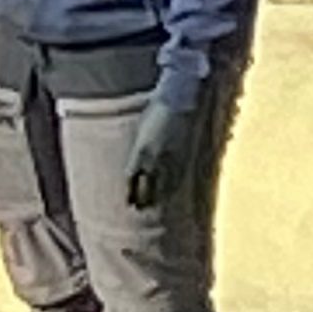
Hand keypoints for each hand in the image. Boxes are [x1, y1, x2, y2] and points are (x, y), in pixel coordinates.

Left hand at [124, 97, 201, 211]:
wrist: (177, 102)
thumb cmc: (154, 112)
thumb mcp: (139, 131)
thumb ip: (137, 149)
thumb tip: (136, 163)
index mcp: (139, 152)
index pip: (132, 179)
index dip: (130, 192)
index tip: (128, 202)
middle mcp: (153, 160)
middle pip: (147, 188)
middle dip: (143, 200)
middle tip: (139, 209)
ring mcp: (170, 160)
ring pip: (163, 187)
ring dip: (158, 198)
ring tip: (154, 207)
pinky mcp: (183, 157)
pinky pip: (177, 178)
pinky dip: (172, 188)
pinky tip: (170, 194)